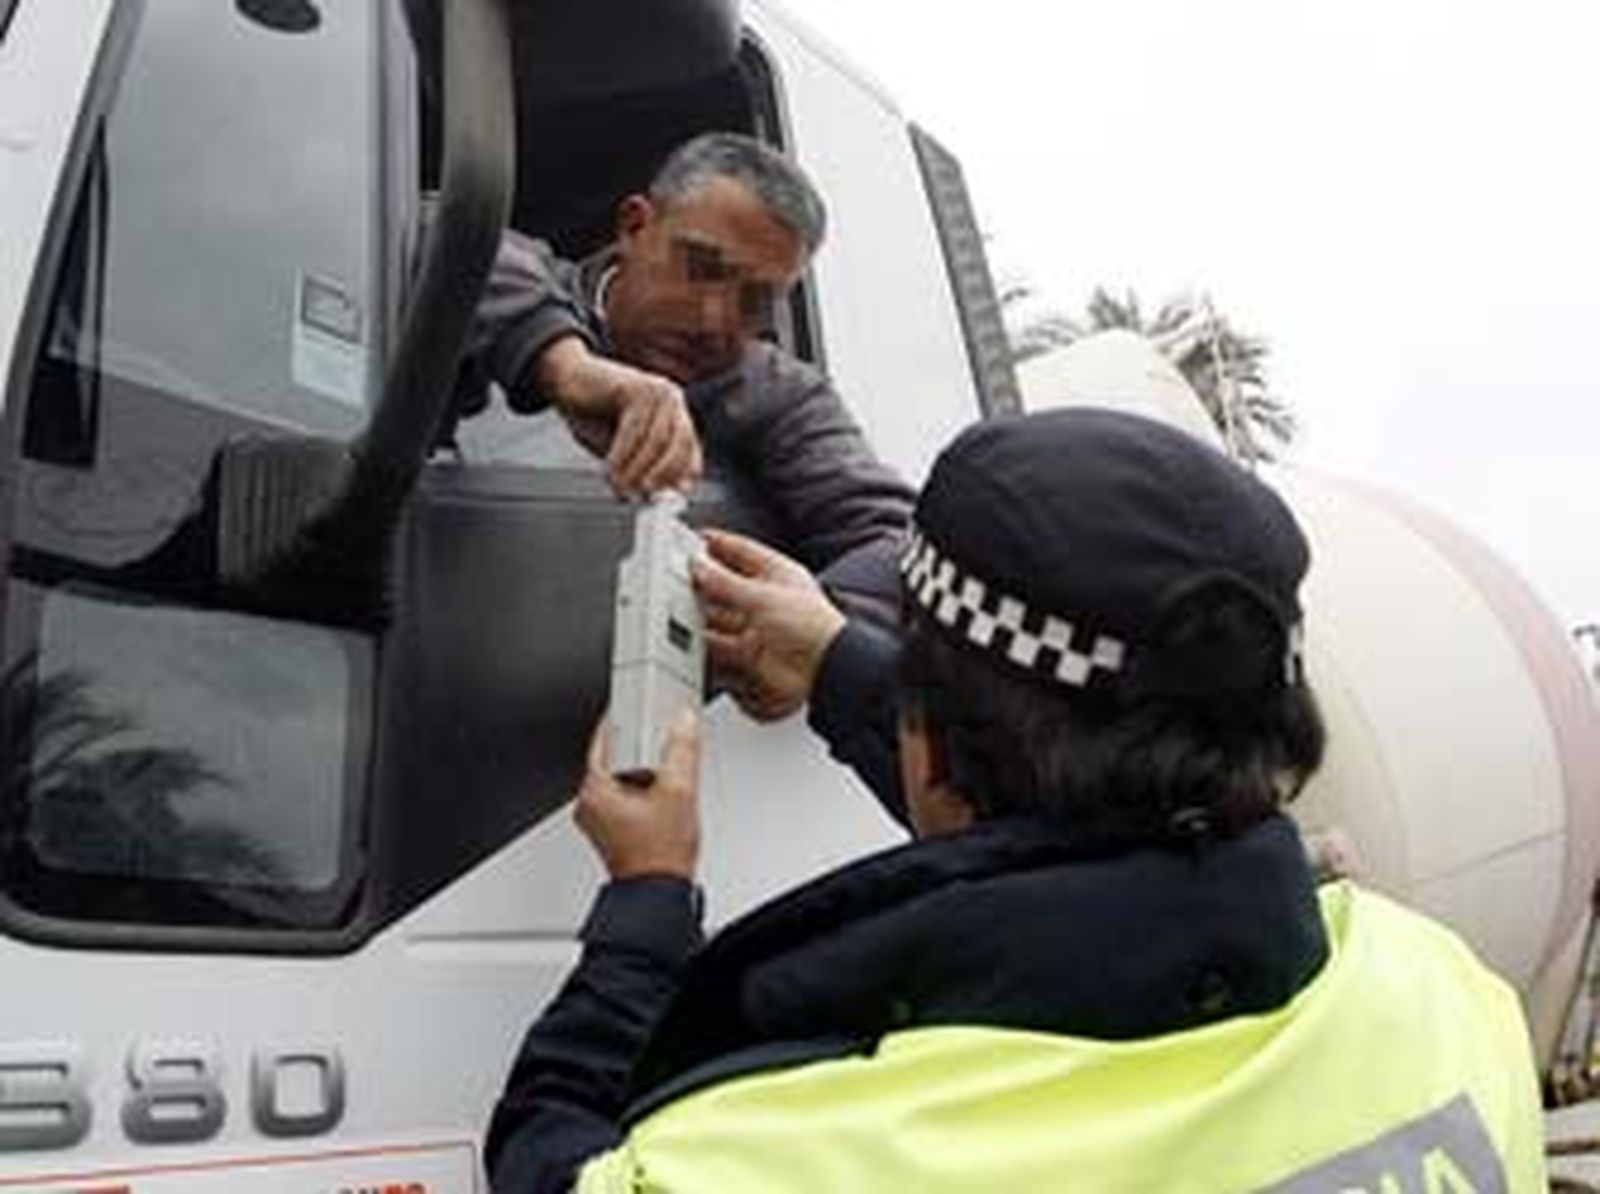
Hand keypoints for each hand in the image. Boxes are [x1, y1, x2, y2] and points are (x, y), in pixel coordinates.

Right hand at [536, 337, 703, 496]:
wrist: (565, 379)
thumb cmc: (593, 415)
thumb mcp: (623, 451)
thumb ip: (641, 469)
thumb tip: (654, 496)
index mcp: (676, 418)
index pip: (691, 456)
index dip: (678, 482)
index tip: (663, 503)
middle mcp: (672, 402)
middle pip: (681, 448)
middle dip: (661, 478)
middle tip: (640, 497)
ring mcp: (657, 391)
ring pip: (657, 441)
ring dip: (636, 471)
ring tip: (618, 488)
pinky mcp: (636, 386)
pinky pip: (635, 428)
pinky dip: (621, 456)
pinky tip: (609, 470)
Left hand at [574, 710, 701, 879]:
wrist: (658, 893)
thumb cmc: (659, 856)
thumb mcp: (679, 792)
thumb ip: (682, 750)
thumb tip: (683, 721)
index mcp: (595, 790)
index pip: (602, 738)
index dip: (621, 718)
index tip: (634, 704)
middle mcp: (589, 804)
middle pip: (611, 756)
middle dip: (635, 743)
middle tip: (658, 733)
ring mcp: (598, 819)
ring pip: (618, 777)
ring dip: (640, 767)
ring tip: (665, 766)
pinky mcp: (611, 830)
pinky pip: (622, 796)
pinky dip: (640, 787)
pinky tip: (662, 791)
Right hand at [692, 529, 846, 721]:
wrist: (824, 669)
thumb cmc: (812, 627)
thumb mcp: (763, 596)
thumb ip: (727, 582)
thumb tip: (701, 567)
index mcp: (778, 574)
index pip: (742, 552)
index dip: (718, 544)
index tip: (693, 539)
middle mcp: (767, 599)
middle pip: (726, 585)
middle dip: (702, 581)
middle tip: (675, 576)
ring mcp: (758, 627)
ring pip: (719, 615)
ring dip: (700, 613)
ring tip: (676, 607)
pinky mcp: (750, 654)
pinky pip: (720, 644)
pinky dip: (704, 642)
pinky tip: (691, 637)